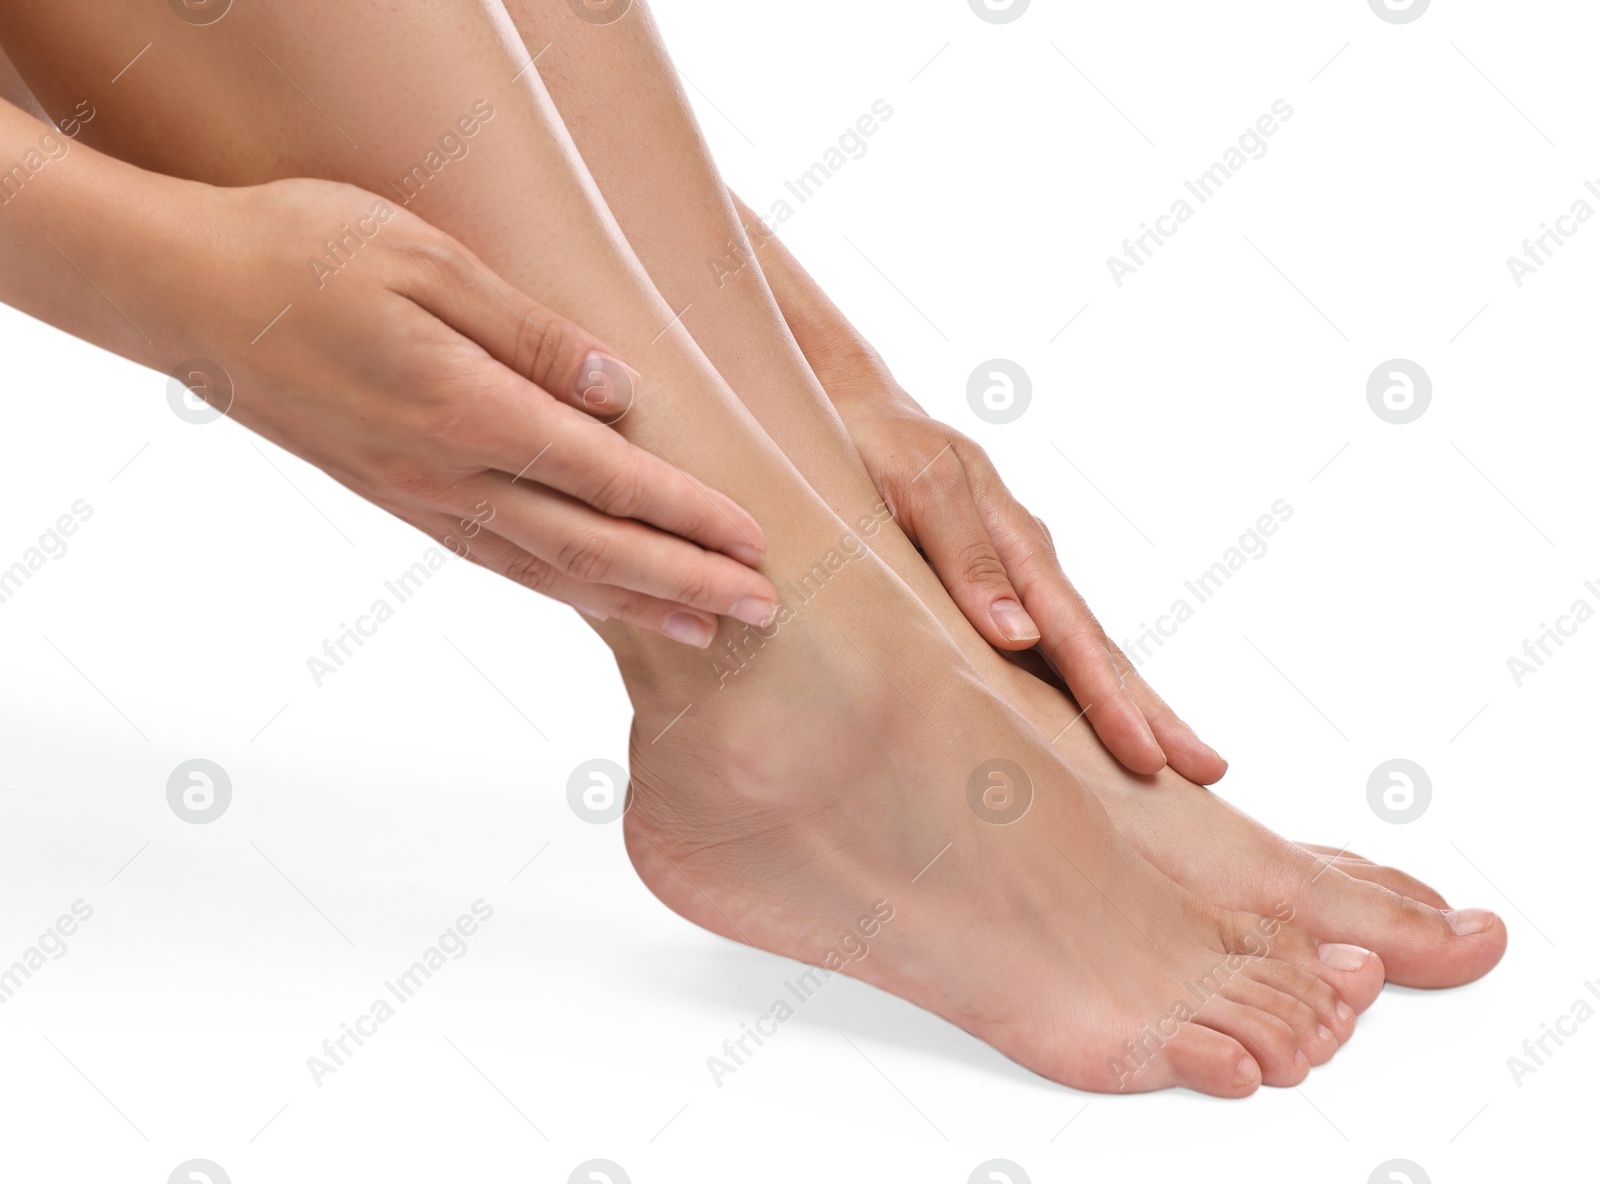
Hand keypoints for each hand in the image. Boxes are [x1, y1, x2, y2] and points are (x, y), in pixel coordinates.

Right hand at [160, 179, 776, 645]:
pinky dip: (562, 589)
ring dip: (633, 602)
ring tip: (704, 628)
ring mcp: (418, 496)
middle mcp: (446, 474)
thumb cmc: (306, 252)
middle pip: (590, 545)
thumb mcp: (426, 261)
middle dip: (685, 580)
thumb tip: (620, 391)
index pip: (605, 478)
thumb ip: (528, 333)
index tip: (754, 542)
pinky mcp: (397, 499)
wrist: (187, 295)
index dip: (686, 515)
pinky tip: (599, 596)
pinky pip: (496, 560)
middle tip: (763, 611)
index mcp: (464, 410)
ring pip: (546, 569)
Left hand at [826, 369, 1226, 782]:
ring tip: (1179, 760)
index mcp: (1016, 540)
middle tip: (1209, 771)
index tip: (1147, 758)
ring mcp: (1017, 573)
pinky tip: (1098, 718)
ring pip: (1082, 647)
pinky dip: (1084, 680)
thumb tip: (1022, 637)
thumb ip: (965, 557)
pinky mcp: (993, 583)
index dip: (1110, 701)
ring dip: (1130, 702)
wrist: (855, 405)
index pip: (1074, 636)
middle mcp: (1029, 561)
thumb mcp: (914, 489)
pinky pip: (1049, 640)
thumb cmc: (875, 447)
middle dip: (1152, 712)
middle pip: (1100, 646)